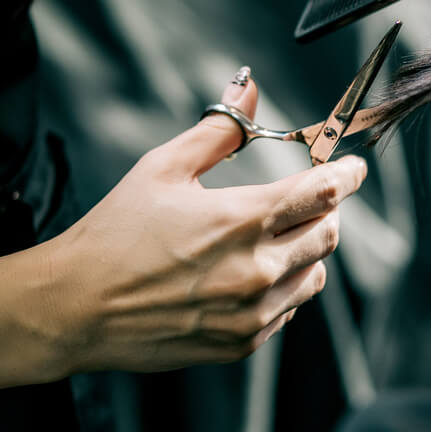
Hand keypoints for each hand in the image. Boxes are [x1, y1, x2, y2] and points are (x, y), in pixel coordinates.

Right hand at [37, 74, 367, 372]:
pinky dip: (283, 287)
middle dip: (325, 210)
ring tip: (268, 238)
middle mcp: (256, 270)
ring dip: (305, 250)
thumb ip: (218, 129)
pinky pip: (289, 310)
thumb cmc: (116, 232)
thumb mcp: (163, 167)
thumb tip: (248, 88)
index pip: (324, 192)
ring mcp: (252, 312)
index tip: (355, 168)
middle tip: (303, 200)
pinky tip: (248, 275)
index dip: (348, 174)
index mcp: (241, 219)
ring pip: (315, 274)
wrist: (75, 307)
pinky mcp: (242, 342)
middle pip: (329, 232)